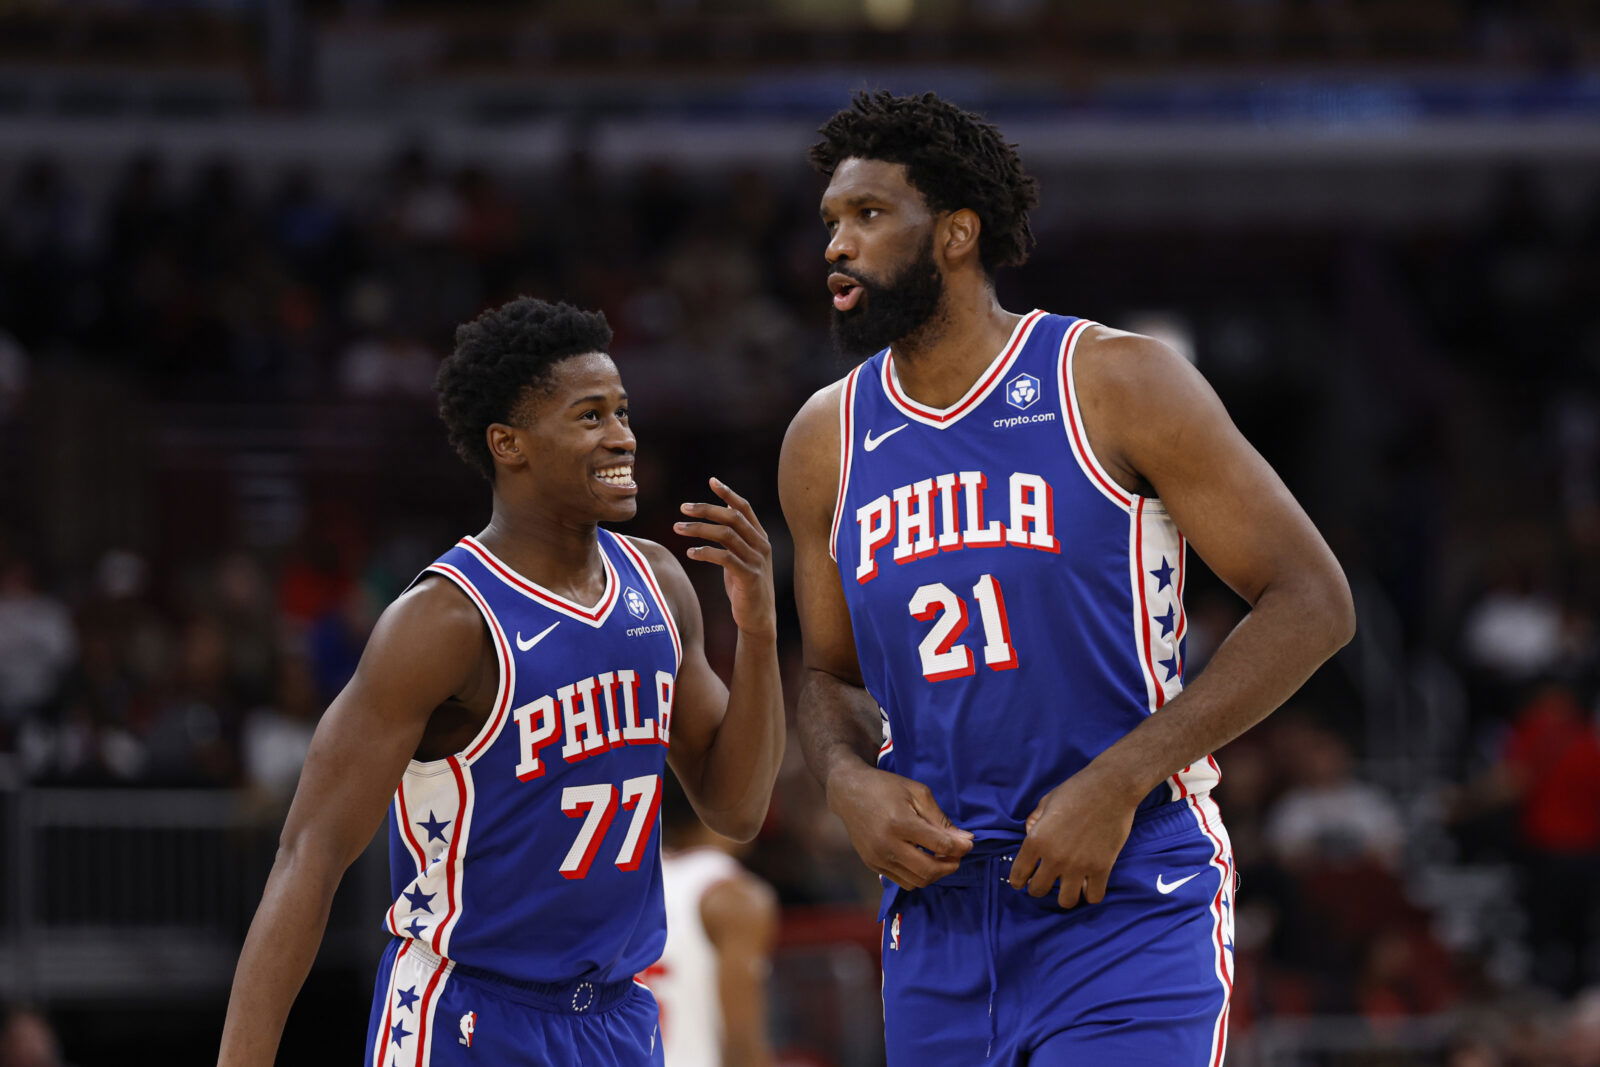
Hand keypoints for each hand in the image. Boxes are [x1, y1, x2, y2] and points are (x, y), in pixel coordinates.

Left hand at [675, 478, 774, 636]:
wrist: (758, 617)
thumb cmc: (745, 585)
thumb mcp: (742, 555)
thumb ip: (736, 534)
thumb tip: (725, 507)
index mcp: (760, 537)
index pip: (744, 508)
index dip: (728, 493)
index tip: (711, 481)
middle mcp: (761, 545)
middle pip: (732, 517)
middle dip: (706, 509)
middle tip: (682, 508)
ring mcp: (756, 561)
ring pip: (726, 535)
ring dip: (699, 529)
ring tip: (677, 528)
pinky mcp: (749, 577)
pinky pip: (724, 558)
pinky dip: (705, 552)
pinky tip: (690, 553)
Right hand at [826, 761, 973, 889]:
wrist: (849, 792)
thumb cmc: (886, 787)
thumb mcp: (918, 793)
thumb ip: (941, 819)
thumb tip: (965, 841)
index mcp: (900, 823)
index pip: (940, 846)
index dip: (961, 847)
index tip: (968, 843)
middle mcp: (887, 845)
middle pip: (930, 871)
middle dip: (951, 866)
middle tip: (957, 855)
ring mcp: (878, 858)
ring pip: (917, 881)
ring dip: (936, 873)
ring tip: (941, 857)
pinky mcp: (872, 865)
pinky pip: (903, 881)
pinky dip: (919, 875)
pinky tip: (923, 859)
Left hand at [1007, 768, 1136, 907]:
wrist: (1111, 787)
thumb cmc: (1076, 790)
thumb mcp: (1045, 802)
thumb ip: (1034, 821)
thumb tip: (1029, 834)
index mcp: (1037, 840)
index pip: (1018, 874)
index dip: (1018, 881)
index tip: (1022, 882)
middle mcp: (1055, 857)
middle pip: (1038, 891)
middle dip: (1039, 888)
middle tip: (1046, 881)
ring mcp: (1079, 866)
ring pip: (1065, 901)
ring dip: (1064, 895)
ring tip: (1068, 886)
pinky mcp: (1102, 868)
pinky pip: (1093, 897)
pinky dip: (1089, 894)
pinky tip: (1088, 884)